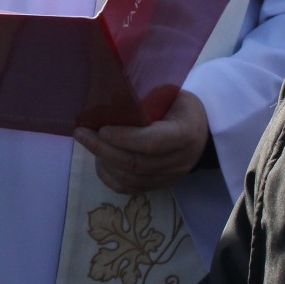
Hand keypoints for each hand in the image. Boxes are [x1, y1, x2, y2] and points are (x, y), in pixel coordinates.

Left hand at [74, 90, 208, 194]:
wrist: (202, 132)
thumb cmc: (181, 107)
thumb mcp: (172, 95)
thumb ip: (148, 98)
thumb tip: (110, 95)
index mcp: (185, 133)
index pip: (152, 142)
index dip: (124, 138)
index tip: (102, 128)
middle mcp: (178, 161)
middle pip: (135, 163)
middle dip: (103, 149)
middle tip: (82, 133)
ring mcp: (169, 177)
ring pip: (129, 178)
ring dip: (103, 162)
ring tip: (87, 143)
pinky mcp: (159, 186)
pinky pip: (129, 188)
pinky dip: (109, 177)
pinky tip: (99, 161)